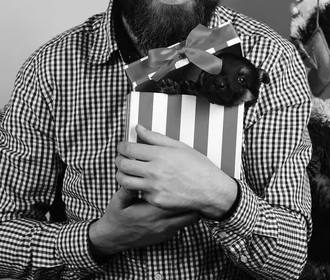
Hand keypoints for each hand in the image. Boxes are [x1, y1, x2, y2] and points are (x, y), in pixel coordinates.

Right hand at [88, 186, 199, 256]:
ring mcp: (166, 231)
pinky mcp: (166, 235)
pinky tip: (183, 205)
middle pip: (189, 212)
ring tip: (192, 195)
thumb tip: (133, 176)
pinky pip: (182, 225)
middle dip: (194, 199)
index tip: (191, 180)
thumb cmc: (117, 217)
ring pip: (189, 220)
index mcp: (151, 212)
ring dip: (191, 208)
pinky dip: (185, 215)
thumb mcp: (119, 201)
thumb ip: (127, 190)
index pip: (177, 202)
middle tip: (197, 186)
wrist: (115, 238)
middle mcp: (161, 223)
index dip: (186, 191)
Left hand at [116, 125, 237, 219]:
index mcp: (160, 154)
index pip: (130, 149)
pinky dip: (138, 187)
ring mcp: (154, 188)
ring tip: (126, 171)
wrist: (210, 190)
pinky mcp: (155, 201)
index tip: (122, 146)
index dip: (122, 146)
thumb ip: (156, 137)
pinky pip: (139, 193)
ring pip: (125, 181)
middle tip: (121, 158)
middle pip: (123, 165)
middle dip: (118, 160)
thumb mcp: (179, 146)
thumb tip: (139, 128)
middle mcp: (154, 171)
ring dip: (121, 175)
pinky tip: (145, 183)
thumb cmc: (198, 166)